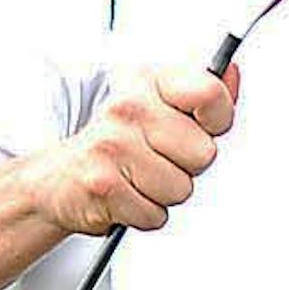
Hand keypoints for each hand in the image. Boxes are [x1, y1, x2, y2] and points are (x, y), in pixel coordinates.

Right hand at [35, 65, 236, 237]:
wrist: (57, 177)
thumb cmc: (114, 143)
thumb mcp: (156, 107)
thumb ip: (199, 95)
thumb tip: (232, 75)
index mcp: (147, 82)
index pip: (208, 92)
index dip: (217, 118)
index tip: (203, 125)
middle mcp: (129, 109)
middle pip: (203, 153)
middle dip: (188, 166)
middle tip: (159, 158)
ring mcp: (114, 145)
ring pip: (182, 189)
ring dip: (164, 193)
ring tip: (139, 177)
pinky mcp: (104, 185)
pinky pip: (156, 214)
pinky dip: (144, 214)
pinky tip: (126, 194)